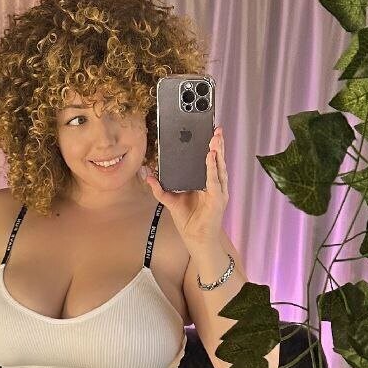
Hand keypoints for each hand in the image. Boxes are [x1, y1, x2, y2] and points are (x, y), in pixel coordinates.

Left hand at [142, 126, 228, 246]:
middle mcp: (215, 185)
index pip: (211, 161)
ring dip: (218, 152)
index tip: (210, 133)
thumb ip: (160, 189)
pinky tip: (210, 157)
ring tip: (215, 138)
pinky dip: (212, 168)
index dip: (212, 148)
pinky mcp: (218, 199)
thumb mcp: (171, 201)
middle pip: (218, 161)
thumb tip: (148, 176)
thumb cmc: (188, 221)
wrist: (196, 239)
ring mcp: (218, 191)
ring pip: (220, 167)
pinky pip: (214, 181)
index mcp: (206, 183)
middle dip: (218, 144)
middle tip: (216, 129)